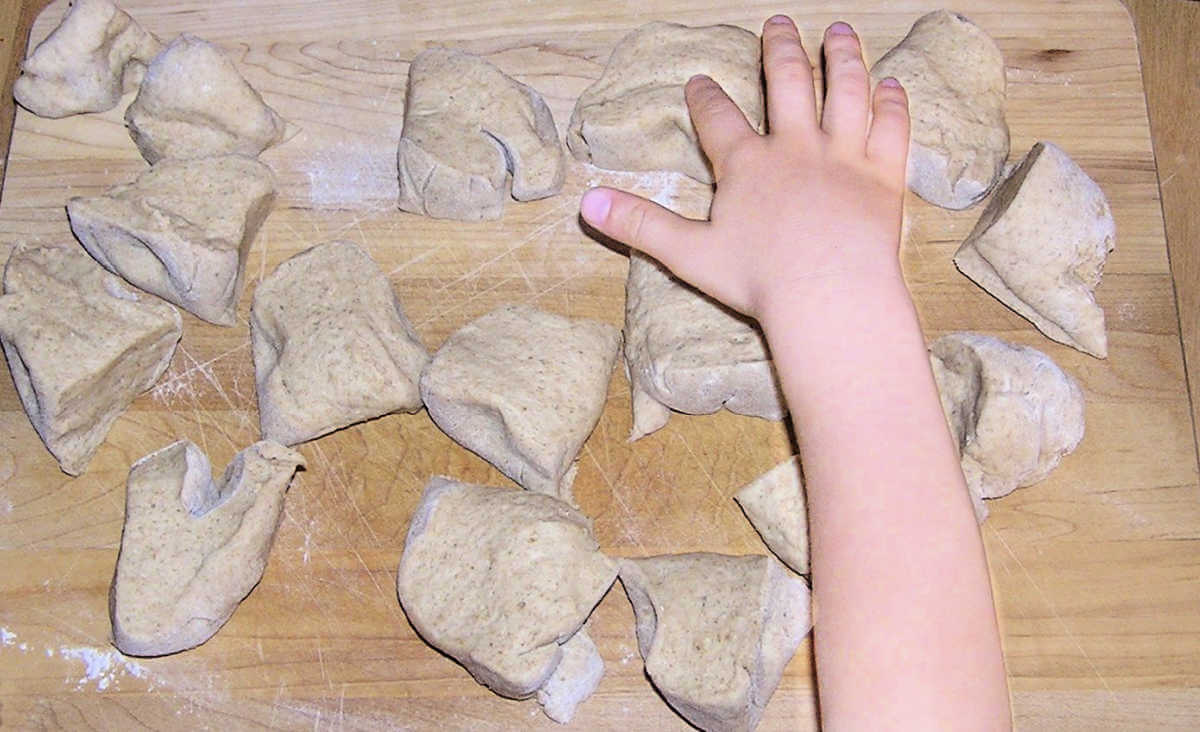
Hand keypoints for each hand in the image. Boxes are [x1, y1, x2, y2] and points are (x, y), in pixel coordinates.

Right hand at [579, 17, 909, 321]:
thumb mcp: (687, 254)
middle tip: (778, 24)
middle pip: (787, 82)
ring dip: (842, 57)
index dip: (705, 96)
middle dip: (780, 49)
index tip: (699, 79)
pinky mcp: (884, 175)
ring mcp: (844, 156)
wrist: (829, 296)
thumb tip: (586, 203)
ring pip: (846, 90)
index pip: (718, 117)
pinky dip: (891, 102)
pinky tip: (890, 84)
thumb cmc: (759, 281)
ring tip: (839, 33)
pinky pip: (890, 127)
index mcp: (746, 164)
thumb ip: (639, 224)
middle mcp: (795, 147)